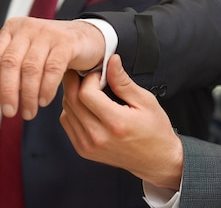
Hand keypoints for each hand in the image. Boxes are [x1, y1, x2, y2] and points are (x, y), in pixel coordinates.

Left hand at [0, 17, 104, 119]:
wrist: (86, 39)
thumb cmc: (52, 53)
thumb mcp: (27, 61)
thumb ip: (7, 78)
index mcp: (13, 29)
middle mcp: (28, 28)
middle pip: (11, 63)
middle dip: (9, 92)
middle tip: (10, 113)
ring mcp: (48, 33)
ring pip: (31, 68)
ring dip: (28, 95)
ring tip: (29, 112)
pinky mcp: (67, 42)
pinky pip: (53, 69)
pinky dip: (46, 88)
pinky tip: (44, 101)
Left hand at [61, 54, 183, 190]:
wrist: (155, 159)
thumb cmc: (155, 130)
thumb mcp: (145, 101)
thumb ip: (123, 81)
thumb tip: (111, 61)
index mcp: (116, 123)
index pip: (86, 94)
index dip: (89, 78)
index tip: (99, 74)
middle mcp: (98, 137)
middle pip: (71, 101)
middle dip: (77, 82)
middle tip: (89, 75)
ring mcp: (88, 146)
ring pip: (65, 111)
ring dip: (73, 95)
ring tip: (90, 90)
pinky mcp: (83, 150)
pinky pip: (67, 123)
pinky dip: (72, 110)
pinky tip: (87, 106)